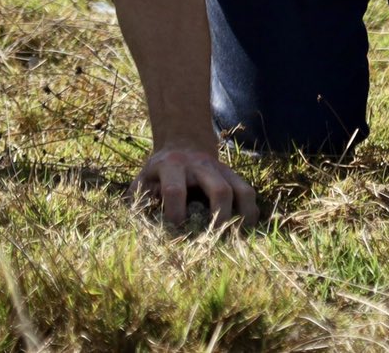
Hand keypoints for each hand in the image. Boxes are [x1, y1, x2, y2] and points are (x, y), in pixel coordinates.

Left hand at [134, 144, 258, 229]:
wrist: (181, 146)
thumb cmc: (158, 173)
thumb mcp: (143, 180)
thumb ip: (138, 201)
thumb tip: (140, 231)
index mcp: (171, 166)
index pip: (175, 191)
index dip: (175, 216)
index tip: (174, 234)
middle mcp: (199, 165)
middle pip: (219, 190)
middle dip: (219, 220)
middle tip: (212, 242)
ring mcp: (220, 169)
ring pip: (240, 191)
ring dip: (240, 218)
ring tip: (233, 240)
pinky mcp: (233, 175)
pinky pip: (248, 192)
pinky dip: (250, 213)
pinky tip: (244, 230)